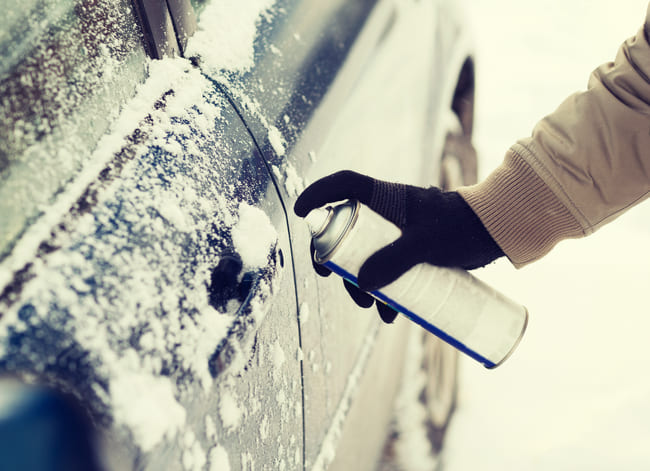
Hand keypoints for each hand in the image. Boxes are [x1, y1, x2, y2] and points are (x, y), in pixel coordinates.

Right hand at [294, 171, 503, 320]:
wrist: (496, 232)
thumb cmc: (462, 227)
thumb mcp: (426, 242)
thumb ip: (394, 261)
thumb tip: (363, 286)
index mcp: (386, 197)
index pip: (344, 185)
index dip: (318, 194)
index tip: (300, 212)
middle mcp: (388, 213)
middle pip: (349, 231)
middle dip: (339, 260)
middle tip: (336, 281)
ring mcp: (399, 232)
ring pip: (368, 256)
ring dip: (363, 283)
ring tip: (374, 310)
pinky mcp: (412, 249)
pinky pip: (388, 269)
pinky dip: (385, 290)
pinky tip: (392, 313)